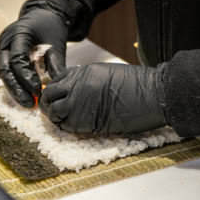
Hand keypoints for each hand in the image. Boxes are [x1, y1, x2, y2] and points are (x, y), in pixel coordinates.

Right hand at [0, 8, 68, 107]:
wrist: (42, 16)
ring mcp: (1, 49)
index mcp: (18, 33)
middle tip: (30, 103)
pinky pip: (6, 72)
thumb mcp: (55, 44)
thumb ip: (56, 65)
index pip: (17, 59)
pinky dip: (15, 83)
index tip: (37, 91)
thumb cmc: (49, 28)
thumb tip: (58, 87)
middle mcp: (4, 41)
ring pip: (4, 73)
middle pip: (5, 70)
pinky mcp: (2, 56)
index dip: (26, 77)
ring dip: (15, 89)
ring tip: (28, 102)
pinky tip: (24, 94)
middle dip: (17, 89)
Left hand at [40, 62, 166, 134]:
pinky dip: (66, 127)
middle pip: (50, 96)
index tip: (55, 96)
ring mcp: (81, 104)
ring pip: (54, 113)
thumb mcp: (106, 73)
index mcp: (84, 72)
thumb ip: (87, 79)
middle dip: (48, 103)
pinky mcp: (87, 122)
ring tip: (61, 119)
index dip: (54, 90)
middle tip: (51, 109)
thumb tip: (75, 89)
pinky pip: (67, 126)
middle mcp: (78, 86)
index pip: (57, 81)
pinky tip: (72, 125)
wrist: (151, 94)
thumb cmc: (135, 83)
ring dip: (55, 117)